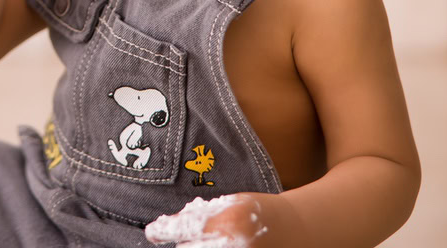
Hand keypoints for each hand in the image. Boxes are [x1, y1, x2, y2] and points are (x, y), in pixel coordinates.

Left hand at [145, 193, 271, 246]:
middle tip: (188, 239)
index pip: (183, 228)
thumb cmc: (258, 211)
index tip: (152, 231)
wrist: (295, 230)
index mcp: (227, 222)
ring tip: (209, 241)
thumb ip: (201, 214)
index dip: (163, 230)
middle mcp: (232, 245)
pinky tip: (217, 245)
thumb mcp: (230, 203)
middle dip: (184, 244)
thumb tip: (165, 226)